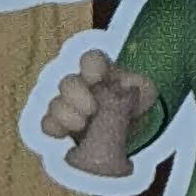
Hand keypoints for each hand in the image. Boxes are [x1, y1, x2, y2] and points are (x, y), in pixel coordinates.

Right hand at [39, 56, 155, 179]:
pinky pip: (48, 124)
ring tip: (81, 125)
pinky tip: (63, 136)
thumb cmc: (136, 102)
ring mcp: (70, 106)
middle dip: (76, 95)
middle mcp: (82, 86)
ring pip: (56, 104)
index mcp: (102, 72)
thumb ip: (141, 85)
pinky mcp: (63, 127)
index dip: (89, 66)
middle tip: (91, 110)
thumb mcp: (146, 92)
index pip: (91, 60)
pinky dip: (53, 128)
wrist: (133, 128)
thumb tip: (129, 85)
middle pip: (68, 83)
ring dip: (65, 114)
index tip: (95, 78)